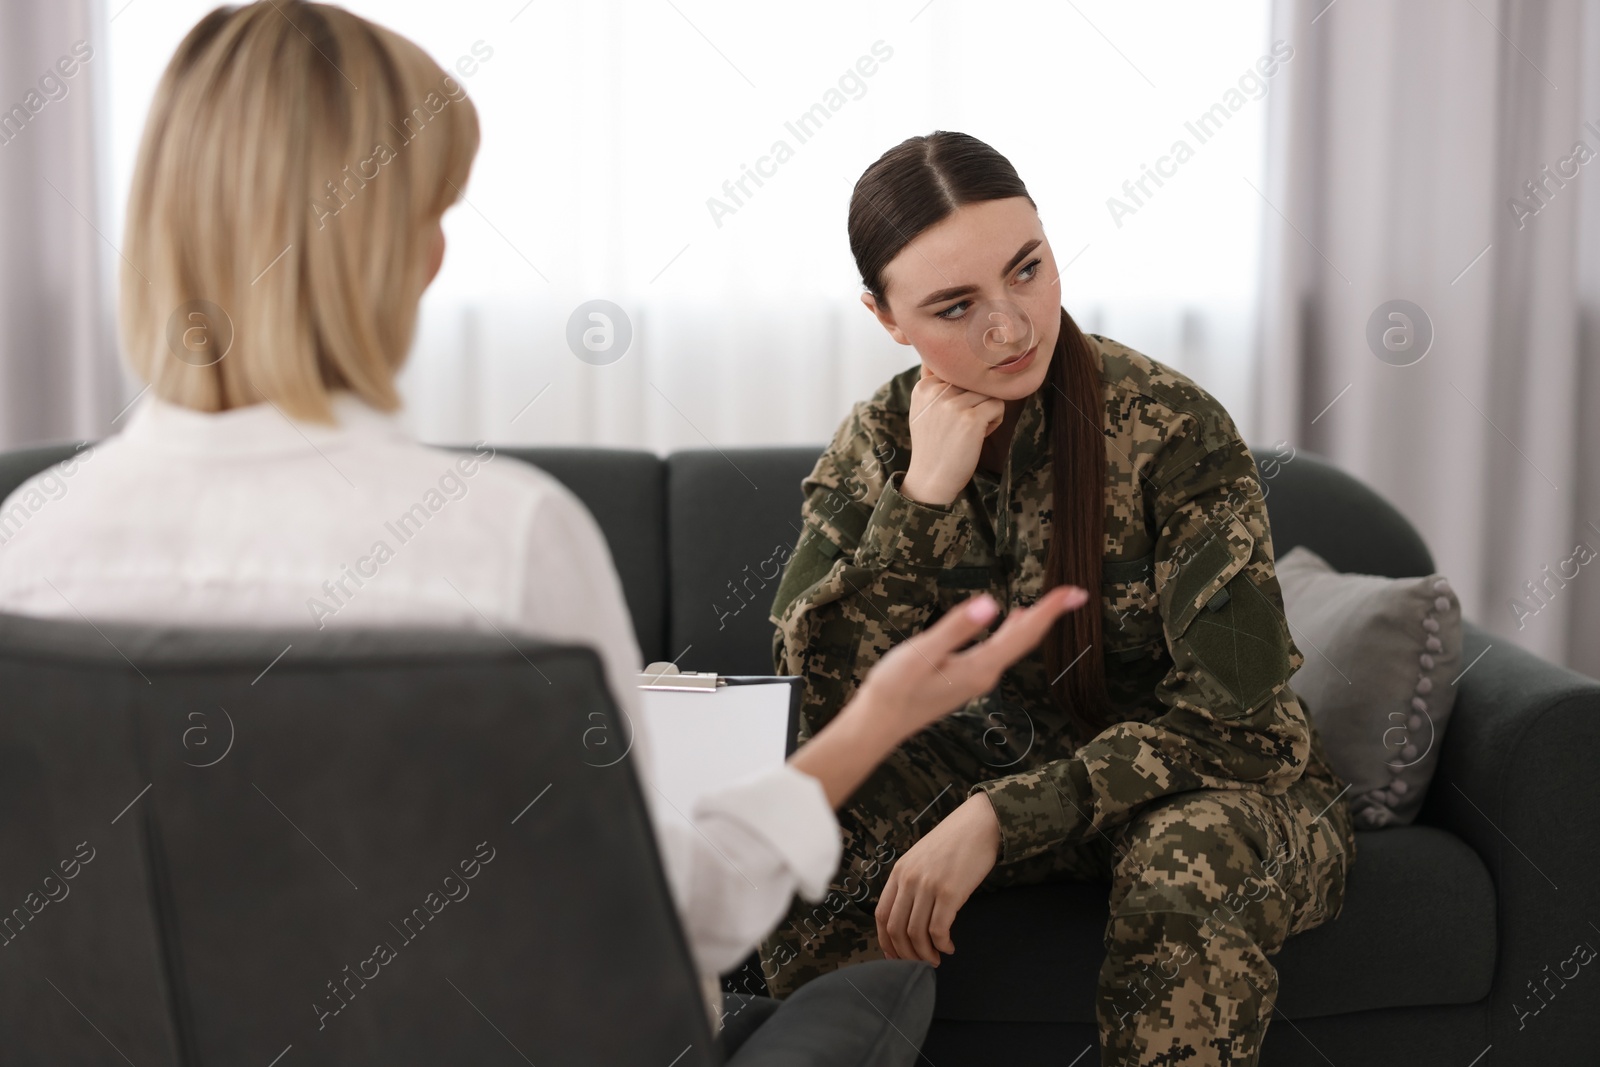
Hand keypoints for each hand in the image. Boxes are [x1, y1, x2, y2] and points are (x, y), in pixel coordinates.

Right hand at [851, 585, 1088, 745]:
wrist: (879, 723)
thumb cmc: (894, 688)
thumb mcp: (922, 653)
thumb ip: (956, 628)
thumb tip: (991, 604)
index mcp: (980, 666)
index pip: (1024, 634)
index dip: (1051, 610)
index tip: (1076, 592)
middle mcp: (986, 675)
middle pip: (1025, 640)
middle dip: (1050, 614)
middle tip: (1075, 593)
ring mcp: (977, 679)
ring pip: (1013, 646)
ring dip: (1032, 624)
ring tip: (1050, 604)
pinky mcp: (965, 679)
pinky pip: (999, 651)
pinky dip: (1011, 633)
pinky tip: (1007, 623)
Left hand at [877, 793, 1000, 963]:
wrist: (980, 824)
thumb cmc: (954, 842)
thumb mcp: (922, 858)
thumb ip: (911, 882)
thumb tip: (909, 916)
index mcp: (899, 872)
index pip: (881, 914)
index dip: (885, 941)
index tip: (894, 957)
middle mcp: (909, 879)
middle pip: (896, 928)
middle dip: (905, 954)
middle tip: (918, 965)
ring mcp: (928, 886)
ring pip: (916, 933)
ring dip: (925, 954)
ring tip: (936, 958)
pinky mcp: (950, 892)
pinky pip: (938, 929)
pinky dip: (942, 945)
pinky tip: (949, 947)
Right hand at [900, 365, 1006, 505]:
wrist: (931, 478)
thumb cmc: (933, 444)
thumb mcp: (923, 410)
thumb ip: (935, 383)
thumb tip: (951, 353)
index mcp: (923, 386)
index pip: (958, 372)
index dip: (963, 393)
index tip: (951, 415)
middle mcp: (935, 391)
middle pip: (974, 381)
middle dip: (975, 401)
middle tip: (964, 424)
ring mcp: (953, 404)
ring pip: (988, 392)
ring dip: (986, 410)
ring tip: (971, 429)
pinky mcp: (970, 419)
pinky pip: (997, 405)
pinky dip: (994, 420)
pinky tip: (979, 435)